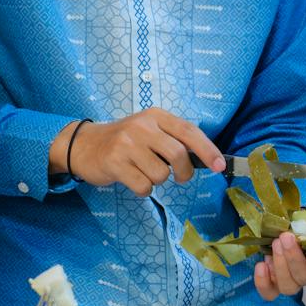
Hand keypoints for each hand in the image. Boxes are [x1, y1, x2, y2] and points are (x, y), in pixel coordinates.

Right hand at [54, 108, 222, 195]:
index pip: (188, 131)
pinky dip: (143, 189)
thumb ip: (174, 139)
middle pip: (178, 154)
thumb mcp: (149, 130)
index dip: (208, 150)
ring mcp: (127, 144)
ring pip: (160, 174)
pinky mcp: (114, 163)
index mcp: (155, 116)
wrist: (85, 145)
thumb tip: (207, 158)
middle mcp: (142, 126)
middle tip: (179, 177)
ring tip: (144, 172)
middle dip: (184, 172)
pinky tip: (133, 179)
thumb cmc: (125, 141)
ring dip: (157, 180)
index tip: (220, 166)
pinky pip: (143, 186)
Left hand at [253, 228, 305, 301]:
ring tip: (274, 245)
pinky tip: (262, 264)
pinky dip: (263, 282)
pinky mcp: (278, 279)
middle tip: (285, 237)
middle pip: (305, 278)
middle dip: (293, 259)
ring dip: (279, 266)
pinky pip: (270, 291)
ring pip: (288, 286)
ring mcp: (297, 279)